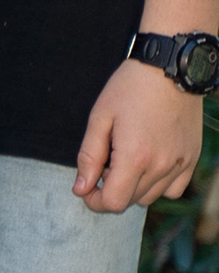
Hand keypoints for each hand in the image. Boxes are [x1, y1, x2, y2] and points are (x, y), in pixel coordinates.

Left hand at [77, 59, 203, 210]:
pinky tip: (148, 163)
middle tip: (104, 162)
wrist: (169, 69)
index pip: (114, 203)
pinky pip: (174, 189)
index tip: (86, 187)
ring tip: (125, 159)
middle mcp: (162, 165)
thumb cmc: (129, 89)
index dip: (95, 201)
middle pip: (131, 201)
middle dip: (111, 189)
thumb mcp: (99, 118)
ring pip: (152, 197)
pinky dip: (158, 184)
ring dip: (133, 188)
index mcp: (135, 157)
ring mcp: (181, 163)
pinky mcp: (192, 158)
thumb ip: (89, 157)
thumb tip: (81, 188)